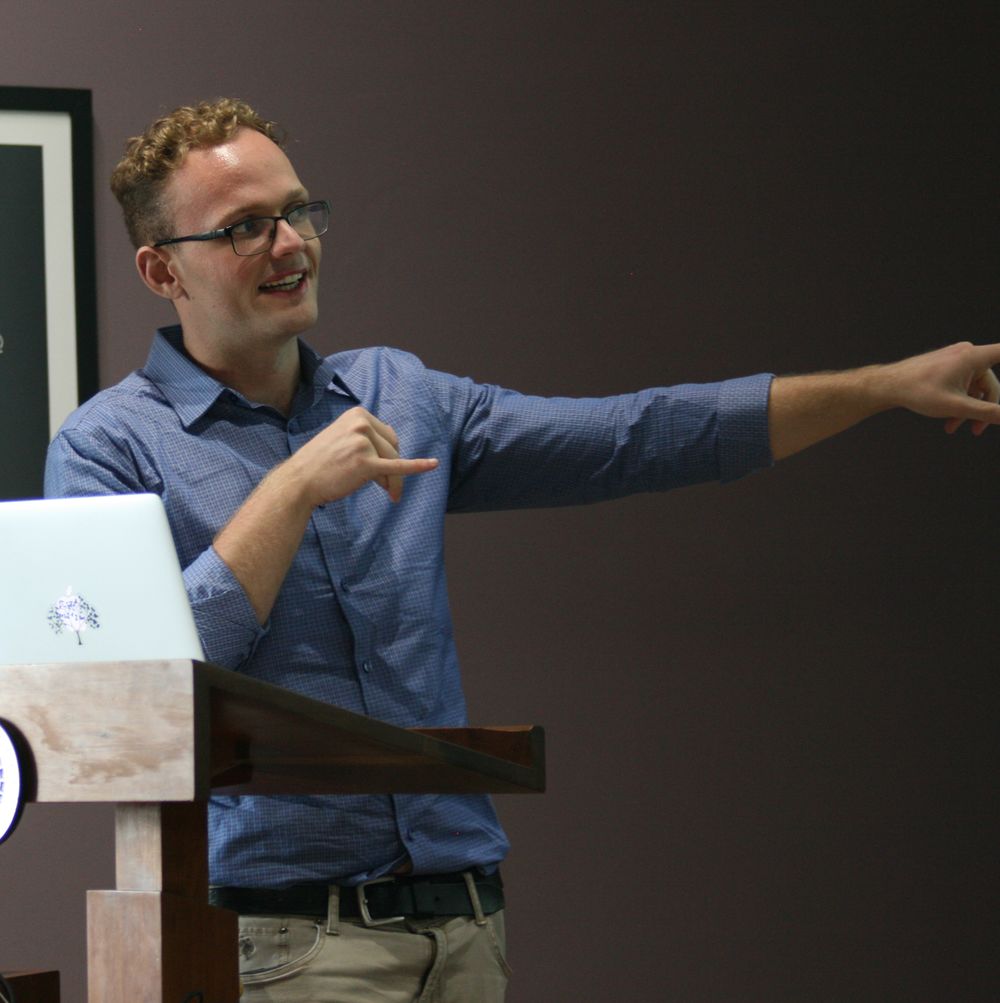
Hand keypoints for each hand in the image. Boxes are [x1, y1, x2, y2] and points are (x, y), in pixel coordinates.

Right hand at [289, 406, 438, 504]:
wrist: (299, 481)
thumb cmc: (320, 463)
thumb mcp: (342, 436)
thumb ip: (366, 435)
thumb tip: (393, 440)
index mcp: (357, 414)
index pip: (387, 434)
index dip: (387, 453)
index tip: (380, 468)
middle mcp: (362, 424)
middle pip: (393, 446)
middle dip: (391, 466)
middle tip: (382, 485)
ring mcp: (364, 442)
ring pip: (393, 461)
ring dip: (392, 479)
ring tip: (385, 492)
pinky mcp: (366, 463)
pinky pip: (397, 466)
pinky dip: (417, 466)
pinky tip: (433, 465)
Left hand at [881, 341, 999, 434]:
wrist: (886, 386)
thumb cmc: (917, 392)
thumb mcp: (957, 407)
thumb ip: (988, 413)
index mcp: (974, 357)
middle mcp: (968, 353)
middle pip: (990, 383)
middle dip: (984, 409)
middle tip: (976, 432)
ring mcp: (958, 359)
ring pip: (975, 387)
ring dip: (968, 409)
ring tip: (953, 428)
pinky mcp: (949, 366)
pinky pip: (963, 384)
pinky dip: (959, 401)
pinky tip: (949, 420)